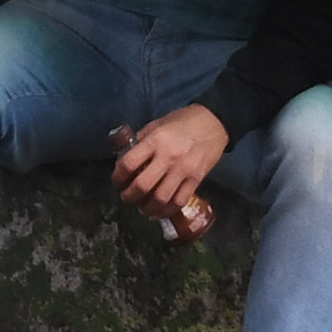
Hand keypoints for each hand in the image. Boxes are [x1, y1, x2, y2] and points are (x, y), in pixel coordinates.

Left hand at [113, 103, 228, 215]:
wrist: (214, 122)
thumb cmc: (183, 121)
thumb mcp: (158, 123)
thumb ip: (143, 140)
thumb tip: (127, 156)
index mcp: (155, 140)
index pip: (128, 164)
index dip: (118, 177)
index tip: (117, 181)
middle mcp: (167, 157)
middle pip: (142, 186)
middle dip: (129, 196)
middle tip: (126, 197)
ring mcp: (183, 171)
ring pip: (160, 199)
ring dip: (147, 208)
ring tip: (142, 207)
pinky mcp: (196, 180)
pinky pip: (178, 201)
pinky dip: (166, 210)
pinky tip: (159, 210)